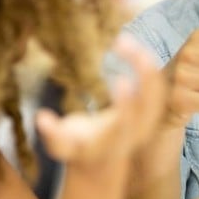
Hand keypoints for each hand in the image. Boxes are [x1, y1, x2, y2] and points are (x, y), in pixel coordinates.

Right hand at [35, 34, 165, 166]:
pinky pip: (156, 81)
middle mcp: (139, 127)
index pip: (128, 121)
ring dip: (145, 61)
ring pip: (157, 87)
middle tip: (123, 44)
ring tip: (123, 39)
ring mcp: (149, 117)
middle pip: (151, 101)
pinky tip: (130, 43)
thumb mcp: (61, 147)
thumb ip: (52, 134)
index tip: (120, 79)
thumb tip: (41, 117)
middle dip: (143, 71)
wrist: (102, 159)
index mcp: (117, 137)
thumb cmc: (78, 150)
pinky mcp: (152, 105)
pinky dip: (146, 61)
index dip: (127, 102)